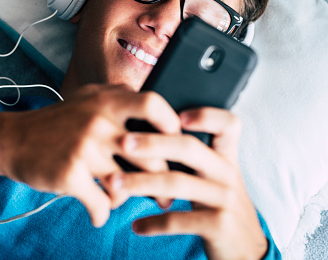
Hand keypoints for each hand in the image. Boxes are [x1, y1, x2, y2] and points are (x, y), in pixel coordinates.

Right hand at [0, 84, 180, 226]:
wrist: (11, 139)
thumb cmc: (56, 122)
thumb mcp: (86, 99)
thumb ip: (119, 99)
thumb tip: (158, 111)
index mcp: (105, 101)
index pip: (153, 105)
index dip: (171, 124)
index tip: (176, 143)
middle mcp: (98, 121)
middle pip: (151, 156)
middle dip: (162, 181)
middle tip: (165, 194)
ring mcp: (85, 148)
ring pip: (127, 186)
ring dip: (126, 199)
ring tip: (120, 199)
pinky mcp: (71, 175)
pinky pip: (102, 203)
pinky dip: (102, 213)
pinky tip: (97, 212)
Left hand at [104, 108, 267, 259]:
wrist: (247, 251)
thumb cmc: (218, 206)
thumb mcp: (214, 179)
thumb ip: (194, 159)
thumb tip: (146, 136)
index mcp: (226, 158)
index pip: (228, 125)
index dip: (206, 115)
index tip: (175, 115)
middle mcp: (228, 174)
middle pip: (189, 148)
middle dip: (153, 143)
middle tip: (123, 142)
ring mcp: (225, 199)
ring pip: (178, 183)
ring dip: (141, 182)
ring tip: (114, 183)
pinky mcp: (220, 225)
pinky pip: (179, 220)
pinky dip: (153, 223)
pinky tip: (136, 226)